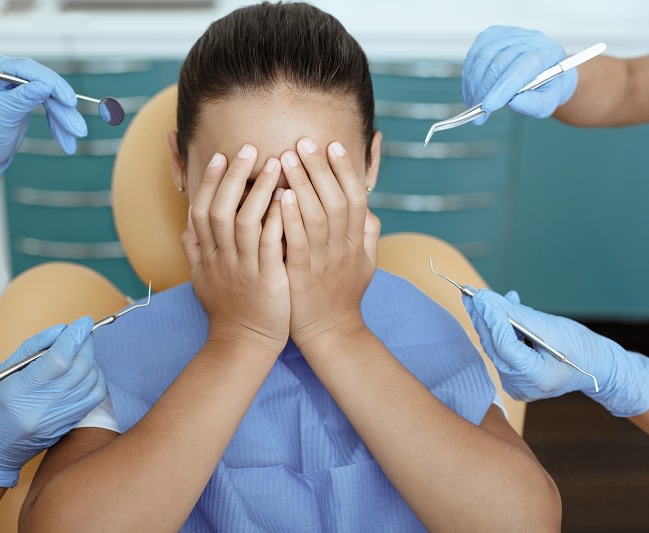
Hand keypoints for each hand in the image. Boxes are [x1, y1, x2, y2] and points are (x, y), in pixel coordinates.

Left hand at [0, 52, 87, 187]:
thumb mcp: (2, 115)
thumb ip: (23, 98)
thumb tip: (46, 86)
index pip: (24, 68)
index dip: (50, 82)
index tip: (69, 100)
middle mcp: (2, 71)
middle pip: (41, 83)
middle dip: (60, 108)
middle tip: (77, 128)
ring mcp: (15, 84)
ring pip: (49, 97)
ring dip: (63, 118)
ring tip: (75, 136)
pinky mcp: (26, 97)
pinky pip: (48, 106)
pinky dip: (58, 123)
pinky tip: (66, 139)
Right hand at [0, 317, 105, 486]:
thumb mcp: (4, 371)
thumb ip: (34, 346)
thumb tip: (64, 329)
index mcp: (19, 390)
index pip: (59, 359)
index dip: (75, 336)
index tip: (83, 321)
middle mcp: (42, 407)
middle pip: (79, 368)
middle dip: (86, 344)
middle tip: (83, 332)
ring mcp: (58, 419)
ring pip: (91, 381)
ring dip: (91, 359)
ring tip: (80, 351)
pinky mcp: (68, 426)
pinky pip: (94, 397)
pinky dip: (96, 378)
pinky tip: (85, 371)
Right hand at [181, 146, 289, 353]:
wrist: (242, 345)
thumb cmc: (228, 310)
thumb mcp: (203, 280)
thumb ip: (194, 252)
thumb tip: (186, 228)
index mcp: (206, 256)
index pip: (201, 211)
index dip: (210, 182)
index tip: (220, 156)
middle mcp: (220, 259)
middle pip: (220, 210)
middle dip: (233, 176)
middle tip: (248, 148)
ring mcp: (242, 270)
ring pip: (244, 223)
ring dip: (259, 190)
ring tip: (275, 163)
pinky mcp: (266, 281)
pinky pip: (269, 245)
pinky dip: (276, 220)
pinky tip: (288, 199)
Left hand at [279, 138, 379, 350]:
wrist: (331, 334)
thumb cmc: (343, 295)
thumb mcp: (365, 265)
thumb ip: (368, 235)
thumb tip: (368, 208)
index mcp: (357, 242)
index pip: (356, 198)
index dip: (346, 170)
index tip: (332, 145)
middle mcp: (343, 248)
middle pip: (336, 200)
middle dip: (320, 168)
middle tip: (304, 141)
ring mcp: (323, 262)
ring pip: (316, 216)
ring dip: (302, 184)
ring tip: (287, 158)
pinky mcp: (301, 275)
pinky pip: (297, 242)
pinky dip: (290, 218)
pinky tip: (280, 197)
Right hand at [462, 26, 577, 124]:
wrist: (544, 71)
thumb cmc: (546, 87)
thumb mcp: (547, 103)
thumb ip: (534, 104)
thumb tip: (513, 102)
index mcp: (547, 55)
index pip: (521, 68)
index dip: (502, 88)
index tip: (488, 106)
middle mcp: (529, 40)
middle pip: (499, 63)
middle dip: (484, 91)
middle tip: (480, 111)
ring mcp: (510, 35)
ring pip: (483, 58)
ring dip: (474, 84)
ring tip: (475, 102)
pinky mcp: (493, 35)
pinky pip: (475, 54)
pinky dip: (469, 75)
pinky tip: (473, 89)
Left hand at [465, 289, 648, 416]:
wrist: (597, 367)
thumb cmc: (581, 347)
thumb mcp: (552, 327)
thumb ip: (519, 316)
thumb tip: (489, 300)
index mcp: (537, 378)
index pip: (505, 346)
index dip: (492, 319)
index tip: (480, 296)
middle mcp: (521, 385)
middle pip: (494, 347)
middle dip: (483, 317)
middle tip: (471, 293)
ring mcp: (516, 384)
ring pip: (495, 347)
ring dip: (489, 320)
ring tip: (482, 297)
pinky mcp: (513, 376)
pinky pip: (501, 349)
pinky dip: (500, 329)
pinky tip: (502, 308)